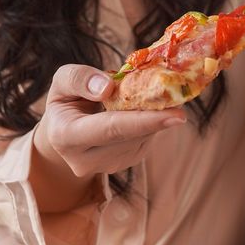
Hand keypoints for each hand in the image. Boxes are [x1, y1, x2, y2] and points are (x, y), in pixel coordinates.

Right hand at [35, 64, 185, 178]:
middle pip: (131, 135)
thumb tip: (107, 87)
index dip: (144, 121)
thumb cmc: (66, 100)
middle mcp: (84, 160)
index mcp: (65, 136)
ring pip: (141, 138)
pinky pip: (144, 140)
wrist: (64, 130)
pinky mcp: (122, 164)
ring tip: (153, 94)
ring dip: (153, 115)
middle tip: (181, 96)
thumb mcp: (63, 81)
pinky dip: (150, 122)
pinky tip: (145, 108)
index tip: (177, 114)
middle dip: (158, 115)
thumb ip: (79, 79)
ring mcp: (105, 166)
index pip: (110, 129)